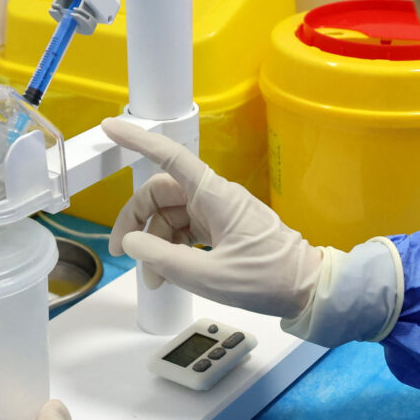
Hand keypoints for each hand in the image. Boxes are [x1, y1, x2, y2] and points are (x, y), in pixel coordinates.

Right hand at [102, 118, 323, 318]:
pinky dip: (172, 250)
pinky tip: (167, 273)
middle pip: (161, 194)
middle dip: (137, 220)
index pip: (169, 157)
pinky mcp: (223, 230)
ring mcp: (219, 214)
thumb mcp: (210, 276)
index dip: (138, 141)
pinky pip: (187, 231)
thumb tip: (133, 243)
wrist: (308, 290)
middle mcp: (216, 198)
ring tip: (153, 278)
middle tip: (124, 251)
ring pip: (171, 216)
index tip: (111, 129)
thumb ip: (164, 259)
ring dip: (155, 243)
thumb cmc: (269, 279)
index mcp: (215, 196)